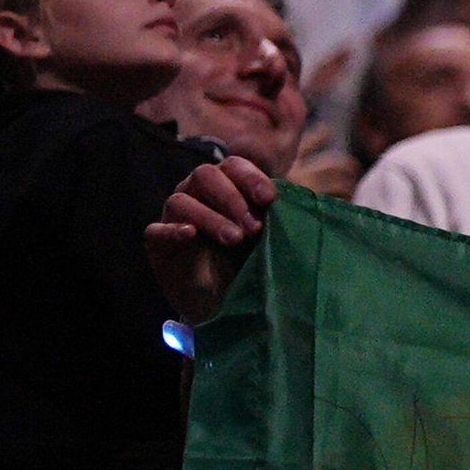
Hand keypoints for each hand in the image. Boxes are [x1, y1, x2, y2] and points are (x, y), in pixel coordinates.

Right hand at [143, 157, 277, 320]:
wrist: (228, 302)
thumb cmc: (252, 263)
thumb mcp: (271, 239)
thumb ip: (283, 219)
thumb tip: (313, 204)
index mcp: (226, 188)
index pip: (233, 166)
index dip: (250, 177)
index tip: (268, 199)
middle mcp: (197, 195)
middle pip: (204, 175)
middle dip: (232, 198)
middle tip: (253, 228)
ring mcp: (175, 218)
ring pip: (180, 201)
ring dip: (211, 217)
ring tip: (235, 239)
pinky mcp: (158, 244)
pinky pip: (156, 230)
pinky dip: (173, 229)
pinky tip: (190, 234)